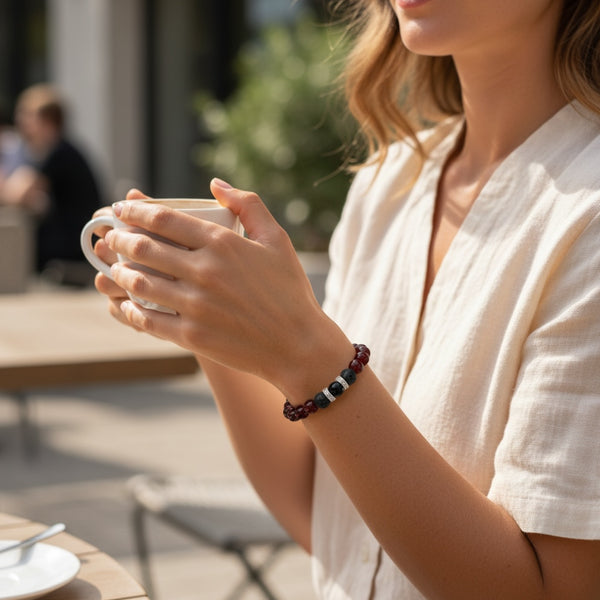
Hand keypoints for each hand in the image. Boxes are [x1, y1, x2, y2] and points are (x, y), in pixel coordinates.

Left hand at [103, 179, 343, 392]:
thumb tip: (215, 184)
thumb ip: (248, 205)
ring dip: (120, 272)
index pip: (164, 219)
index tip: (121, 208)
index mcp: (223, 243)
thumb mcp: (277, 240)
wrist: (298, 345)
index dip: (134, 211)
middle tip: (112, 238)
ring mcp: (196, 305)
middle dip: (120, 239)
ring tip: (116, 268)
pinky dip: (130, 309)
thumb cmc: (289, 291)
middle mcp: (205, 271)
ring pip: (139, 282)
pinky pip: (147, 319)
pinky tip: (127, 304)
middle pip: (144, 248)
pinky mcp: (191, 335)